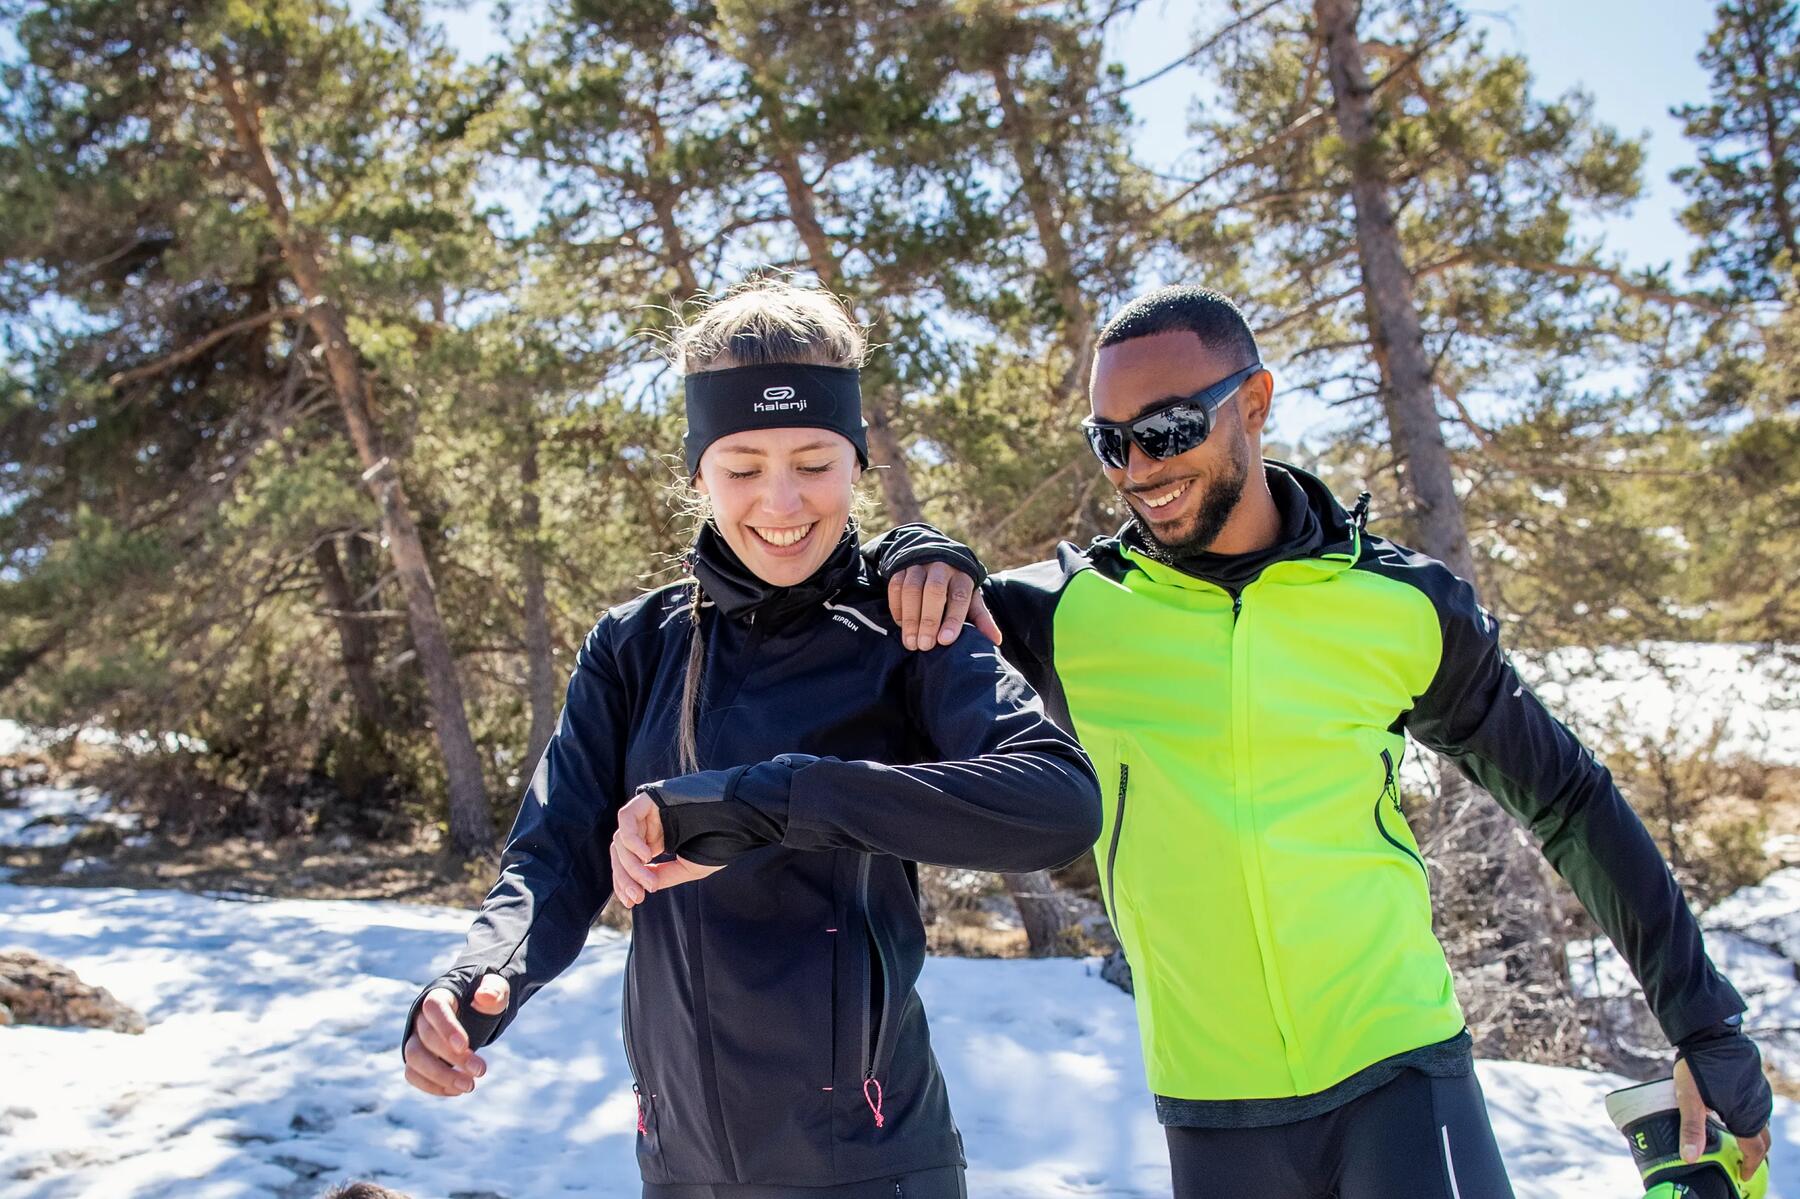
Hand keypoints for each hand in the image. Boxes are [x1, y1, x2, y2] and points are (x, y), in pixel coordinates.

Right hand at [403, 974, 506, 1097]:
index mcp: (440, 995)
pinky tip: (457, 1090)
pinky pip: (413, 1075)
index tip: (465, 1045)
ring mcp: (415, 1039)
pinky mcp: (416, 1059)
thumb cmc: (483, 999)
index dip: (446, 1027)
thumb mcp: (495, 989)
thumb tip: (485, 997)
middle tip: (481, 1070)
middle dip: (453, 1057)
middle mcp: (421, 1018)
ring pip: (414, 1059)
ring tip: (469, 1086)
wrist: (472, 1009)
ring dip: (440, 1076)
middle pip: (426, 1038)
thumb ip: (494, 990)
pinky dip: (433, 1086)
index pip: (434, 1008)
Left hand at [612, 790, 722, 907]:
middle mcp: (650, 825)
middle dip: (626, 878)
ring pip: (622, 839)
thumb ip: (664, 875)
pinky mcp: (650, 798)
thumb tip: (642, 887)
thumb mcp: (689, 867)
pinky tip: (646, 857)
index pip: (628, 861)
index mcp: (658, 839)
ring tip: (650, 883)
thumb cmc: (722, 840)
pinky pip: (627, 818)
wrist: (741, 817)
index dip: (626, 882)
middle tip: (638, 898)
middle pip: (621, 852)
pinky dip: (631, 840)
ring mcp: (649, 811)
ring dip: (630, 865)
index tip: (633, 902)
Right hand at [886, 562, 1000, 650]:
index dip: (953, 619)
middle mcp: (941, 566)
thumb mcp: (971, 598)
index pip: (960, 596)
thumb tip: (996, 640)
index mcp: (962, 575)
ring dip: (910, 618)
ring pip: (912, 589)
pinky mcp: (901, 567)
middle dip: (929, 620)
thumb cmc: (955, 587)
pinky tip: (901, 625)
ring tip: (911, 643)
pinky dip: (897, 608)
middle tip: (925, 646)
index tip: (945, 640)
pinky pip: (895, 586)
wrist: (934, 556)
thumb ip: (981, 618)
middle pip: (934, 590)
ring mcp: (919, 565)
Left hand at [1675, 1056, 1770, 1180]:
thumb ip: (1691, 1128)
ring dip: (1754, 1134)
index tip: (1742, 1175)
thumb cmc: (1697, 1065)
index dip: (1749, 1165)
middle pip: (1762, 1138)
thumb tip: (1689, 1157)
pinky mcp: (1757, 1080)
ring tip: (1740, 1142)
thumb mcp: (1689, 1098)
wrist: (1710, 1032)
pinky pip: (1760, 1105)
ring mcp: (1760, 1092)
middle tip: (1742, 1162)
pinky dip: (1753, 1117)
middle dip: (1755, 1154)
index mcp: (1745, 1115)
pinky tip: (1737, 1115)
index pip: (1754, 1149)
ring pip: (1762, 1121)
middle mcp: (1758, 1106)